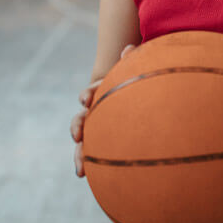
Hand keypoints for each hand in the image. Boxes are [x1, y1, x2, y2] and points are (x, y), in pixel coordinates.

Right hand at [71, 44, 134, 176]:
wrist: (144, 104)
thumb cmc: (140, 86)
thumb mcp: (137, 73)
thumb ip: (133, 62)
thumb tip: (129, 48)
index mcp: (103, 94)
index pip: (91, 92)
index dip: (88, 94)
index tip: (86, 99)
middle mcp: (96, 113)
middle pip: (82, 119)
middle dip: (78, 126)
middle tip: (77, 135)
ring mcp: (98, 130)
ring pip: (83, 142)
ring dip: (79, 153)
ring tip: (80, 168)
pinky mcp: (103, 144)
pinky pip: (92, 155)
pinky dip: (86, 164)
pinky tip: (83, 175)